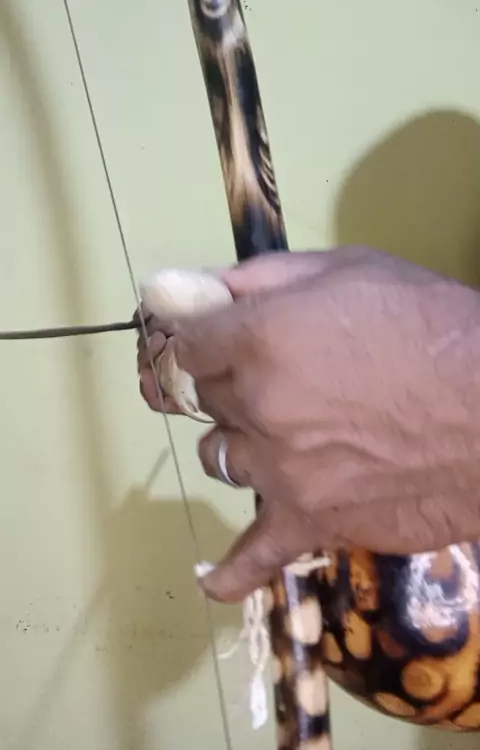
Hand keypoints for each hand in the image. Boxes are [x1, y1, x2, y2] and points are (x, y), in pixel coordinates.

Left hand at [170, 248, 479, 601]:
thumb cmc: (431, 325)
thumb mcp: (350, 268)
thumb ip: (264, 276)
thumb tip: (198, 287)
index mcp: (260, 338)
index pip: (188, 342)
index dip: (200, 337)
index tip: (215, 338)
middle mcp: (257, 406)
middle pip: (206, 396)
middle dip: (230, 380)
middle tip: (279, 373)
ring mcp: (280, 471)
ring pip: (220, 456)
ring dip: (240, 441)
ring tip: (284, 433)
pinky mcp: (312, 522)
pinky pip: (255, 557)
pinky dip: (231, 572)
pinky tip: (213, 580)